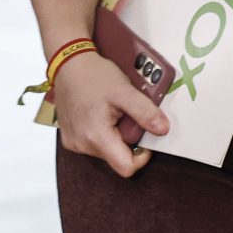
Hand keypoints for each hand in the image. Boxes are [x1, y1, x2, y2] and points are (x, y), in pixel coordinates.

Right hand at [52, 51, 168, 178]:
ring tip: (113, 111)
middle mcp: (81, 145)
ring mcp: (73, 143)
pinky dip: (103, 132)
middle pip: (116, 157)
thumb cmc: (94, 75)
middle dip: (128, 139)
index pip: (125, 167)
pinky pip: (94, 144)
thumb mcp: (125, 91)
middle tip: (127, 114)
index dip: (142, 156)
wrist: (69, 65)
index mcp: (96, 137)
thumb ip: (145, 112)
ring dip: (116, 135)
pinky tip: (102, 113)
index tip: (146, 135)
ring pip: (106, 151)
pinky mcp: (70, 138)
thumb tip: (163, 130)